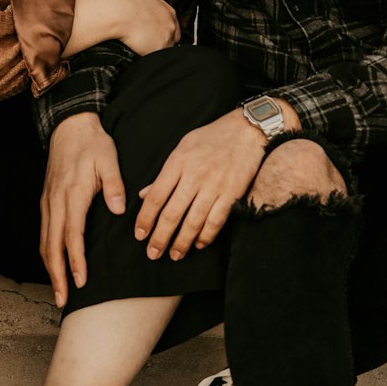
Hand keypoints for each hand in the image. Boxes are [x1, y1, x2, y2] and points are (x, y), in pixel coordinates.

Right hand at [41, 113, 125, 305]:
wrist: (69, 126)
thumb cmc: (92, 144)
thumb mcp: (108, 159)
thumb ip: (114, 185)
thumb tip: (120, 209)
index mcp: (72, 194)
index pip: (72, 235)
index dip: (75, 260)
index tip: (80, 281)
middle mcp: (55, 202)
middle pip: (52, 246)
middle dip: (57, 275)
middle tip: (63, 300)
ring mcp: (48, 203)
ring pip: (45, 242)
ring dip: (50, 268)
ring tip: (58, 291)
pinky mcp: (46, 202)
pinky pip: (44, 233)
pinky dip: (48, 254)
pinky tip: (54, 265)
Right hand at [67, 0, 178, 57]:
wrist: (117, 10)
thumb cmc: (122, 1)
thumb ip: (148, 4)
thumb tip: (141, 8)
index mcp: (167, 10)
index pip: (172, 26)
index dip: (163, 32)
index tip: (154, 36)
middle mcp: (170, 22)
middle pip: (173, 39)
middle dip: (163, 42)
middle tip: (148, 45)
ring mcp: (167, 36)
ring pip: (166, 49)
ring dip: (155, 51)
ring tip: (140, 49)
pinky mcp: (159, 48)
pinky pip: (156, 57)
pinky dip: (148, 57)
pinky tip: (138, 53)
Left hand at [134, 109, 266, 261]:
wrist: (246, 130)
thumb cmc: (211, 138)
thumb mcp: (182, 147)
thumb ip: (164, 173)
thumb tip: (143, 195)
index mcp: (177, 162)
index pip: (155, 197)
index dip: (145, 219)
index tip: (140, 235)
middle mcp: (194, 175)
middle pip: (171, 214)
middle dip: (160, 238)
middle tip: (152, 254)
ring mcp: (214, 185)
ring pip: (193, 222)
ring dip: (182, 243)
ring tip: (174, 255)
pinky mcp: (232, 193)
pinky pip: (216, 221)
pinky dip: (206, 236)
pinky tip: (198, 244)